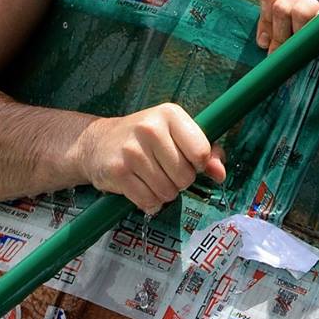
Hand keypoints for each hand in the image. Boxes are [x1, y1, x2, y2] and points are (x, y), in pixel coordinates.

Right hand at [76, 102, 225, 215]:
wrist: (97, 143)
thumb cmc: (146, 140)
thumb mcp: (176, 135)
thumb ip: (205, 151)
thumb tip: (220, 174)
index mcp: (170, 114)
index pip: (201, 152)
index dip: (198, 165)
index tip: (188, 162)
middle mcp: (150, 128)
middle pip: (185, 176)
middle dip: (180, 181)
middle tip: (166, 171)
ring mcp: (132, 151)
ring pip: (167, 192)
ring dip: (164, 194)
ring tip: (152, 179)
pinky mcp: (118, 171)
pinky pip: (148, 201)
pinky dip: (150, 203)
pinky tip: (142, 190)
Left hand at [255, 0, 318, 51]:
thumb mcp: (310, 2)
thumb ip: (287, 15)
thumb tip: (264, 42)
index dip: (265, 20)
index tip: (265, 42)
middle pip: (282, 5)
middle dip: (278, 34)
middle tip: (279, 53)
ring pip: (299, 11)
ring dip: (295, 35)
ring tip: (298, 49)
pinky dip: (313, 31)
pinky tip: (314, 41)